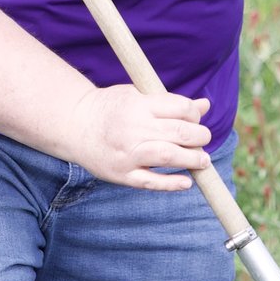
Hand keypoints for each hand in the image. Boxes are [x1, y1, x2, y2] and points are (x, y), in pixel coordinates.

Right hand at [63, 85, 211, 189]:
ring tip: (202, 160)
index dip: (195, 115)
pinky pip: (151, 182)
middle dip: (200, 136)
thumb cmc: (110, 108)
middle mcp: (134, 129)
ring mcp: (128, 153)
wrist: (74, 125)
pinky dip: (171, 184)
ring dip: (192, 159)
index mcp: (139, 105)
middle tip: (203, 139)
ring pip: (169, 156)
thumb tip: (205, 106)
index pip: (180, 108)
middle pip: (179, 132)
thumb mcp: (137, 96)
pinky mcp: (122, 174)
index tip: (195, 119)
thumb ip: (169, 102)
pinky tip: (186, 182)